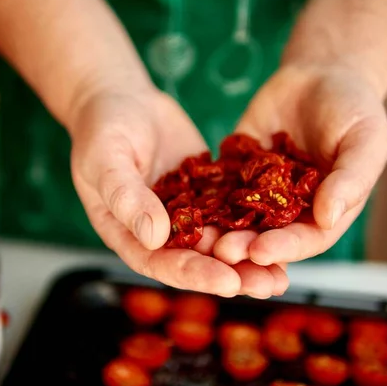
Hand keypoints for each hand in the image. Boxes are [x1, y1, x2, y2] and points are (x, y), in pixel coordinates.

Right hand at [70, 89, 288, 297]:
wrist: (122, 99)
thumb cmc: (102, 128)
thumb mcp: (106, 160)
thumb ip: (126, 197)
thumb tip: (155, 236)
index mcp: (129, 232)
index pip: (161, 261)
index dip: (194, 274)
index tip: (227, 282)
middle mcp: (159, 229)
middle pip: (197, 260)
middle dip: (233, 274)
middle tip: (269, 285)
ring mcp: (185, 211)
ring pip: (219, 240)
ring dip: (250, 257)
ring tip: (284, 274)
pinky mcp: (206, 191)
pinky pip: (231, 210)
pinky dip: (255, 222)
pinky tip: (284, 230)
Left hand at [213, 64, 386, 266]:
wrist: (319, 74)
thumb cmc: (353, 108)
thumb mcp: (365, 139)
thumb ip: (351, 179)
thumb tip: (329, 218)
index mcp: (325, 211)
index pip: (305, 238)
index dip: (283, 248)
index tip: (260, 252)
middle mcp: (290, 208)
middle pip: (266, 235)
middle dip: (244, 246)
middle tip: (221, 251)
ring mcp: (260, 191)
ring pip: (237, 217)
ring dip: (218, 230)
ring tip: (199, 237)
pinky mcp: (237, 170)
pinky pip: (218, 186)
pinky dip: (203, 197)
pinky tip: (183, 203)